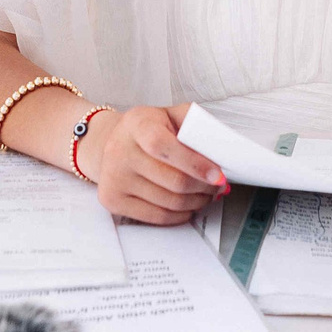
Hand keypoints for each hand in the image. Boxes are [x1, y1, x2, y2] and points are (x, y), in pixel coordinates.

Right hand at [79, 103, 221, 225]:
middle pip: (173, 181)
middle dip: (204, 187)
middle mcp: (120, 152)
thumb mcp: (169, 115)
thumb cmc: (147, 130)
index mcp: (137, 125)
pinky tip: (189, 206)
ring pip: (169, 202)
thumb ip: (195, 123)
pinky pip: (157, 216)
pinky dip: (180, 214)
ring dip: (196, 202)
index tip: (218, 175)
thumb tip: (219, 147)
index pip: (164, 147)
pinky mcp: (113, 201)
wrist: (112, 142)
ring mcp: (114, 179)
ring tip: (206, 195)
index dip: (195, 164)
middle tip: (218, 186)